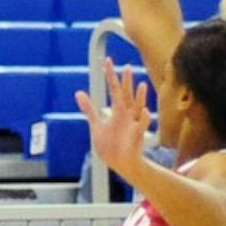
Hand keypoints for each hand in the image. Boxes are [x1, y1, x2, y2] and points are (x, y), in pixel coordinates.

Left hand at [75, 59, 149, 184]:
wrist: (120, 164)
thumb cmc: (110, 145)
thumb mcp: (96, 125)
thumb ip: (89, 109)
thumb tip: (79, 92)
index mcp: (117, 112)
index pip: (114, 90)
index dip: (110, 76)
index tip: (107, 61)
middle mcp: (127, 115)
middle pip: (126, 95)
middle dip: (126, 82)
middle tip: (126, 67)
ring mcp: (133, 125)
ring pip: (138, 108)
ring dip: (140, 97)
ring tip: (142, 85)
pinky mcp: (137, 136)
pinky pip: (142, 126)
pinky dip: (145, 119)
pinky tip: (146, 111)